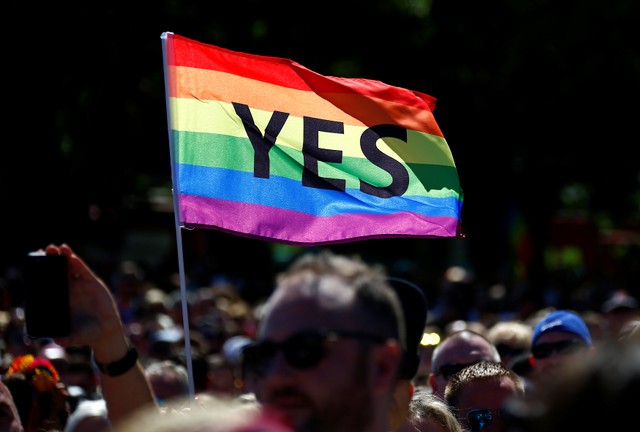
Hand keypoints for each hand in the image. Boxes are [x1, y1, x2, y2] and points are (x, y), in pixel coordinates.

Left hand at [43, 244, 128, 360]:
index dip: (42, 273)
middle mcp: (69, 291)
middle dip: (51, 260)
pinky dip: (76, 262)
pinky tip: (70, 255)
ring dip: (63, 257)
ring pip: (70, 268)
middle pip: (57, 272)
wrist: (105, 332)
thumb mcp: (74, 337)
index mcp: (60, 300)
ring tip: (57, 248)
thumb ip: (67, 339)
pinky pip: (82, 270)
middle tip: (44, 250)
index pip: (48, 283)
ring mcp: (80, 286)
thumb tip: (57, 342)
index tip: (33, 264)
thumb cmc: (86, 335)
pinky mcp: (92, 283)